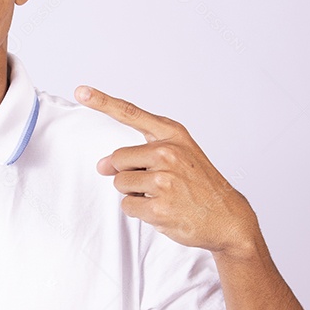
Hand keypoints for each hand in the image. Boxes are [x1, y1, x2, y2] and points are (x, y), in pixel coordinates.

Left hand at [75, 85, 258, 254]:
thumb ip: (139, 154)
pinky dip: (139, 211)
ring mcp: (163, 181)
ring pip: (120, 184)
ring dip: (134, 194)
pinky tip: (164, 210)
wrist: (228, 218)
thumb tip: (102, 165)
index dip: (102, 101)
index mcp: (172, 135)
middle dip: (128, 173)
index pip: (130, 113)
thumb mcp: (179, 155)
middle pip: (118, 159)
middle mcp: (167, 153)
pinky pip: (127, 206)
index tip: (81, 91)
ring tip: (163, 197)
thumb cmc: (199, 184)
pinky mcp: (158, 207)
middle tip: (156, 184)